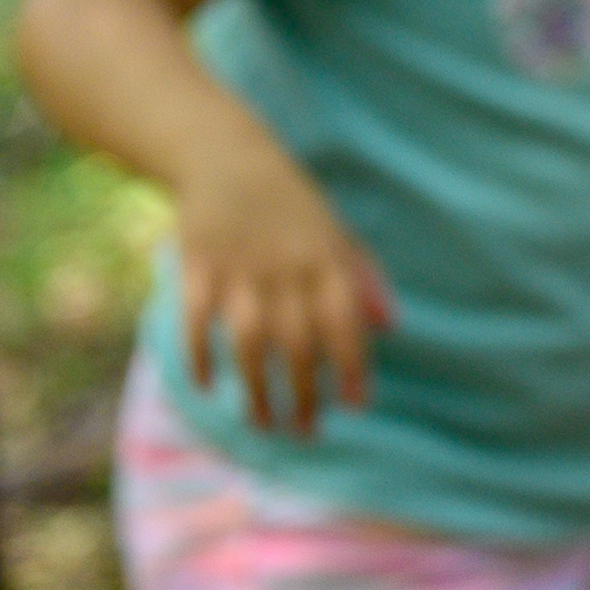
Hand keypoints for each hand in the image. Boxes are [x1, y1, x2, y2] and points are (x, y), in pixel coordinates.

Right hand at [171, 154, 389, 434]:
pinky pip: (198, 322)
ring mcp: (240, 270)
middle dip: (304, 395)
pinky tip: (207, 386)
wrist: (227, 157)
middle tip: (304, 432)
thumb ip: (363, 277)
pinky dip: (200, 356)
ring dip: (257, 390)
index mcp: (326, 259)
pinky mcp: (198, 267)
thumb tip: (391, 324)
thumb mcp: (336, 231)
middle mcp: (286, 269)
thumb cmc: (291, 204)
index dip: (353, 367)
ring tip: (263, 424)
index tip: (355, 406)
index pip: (345, 323)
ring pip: (251, 343)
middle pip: (299, 345)